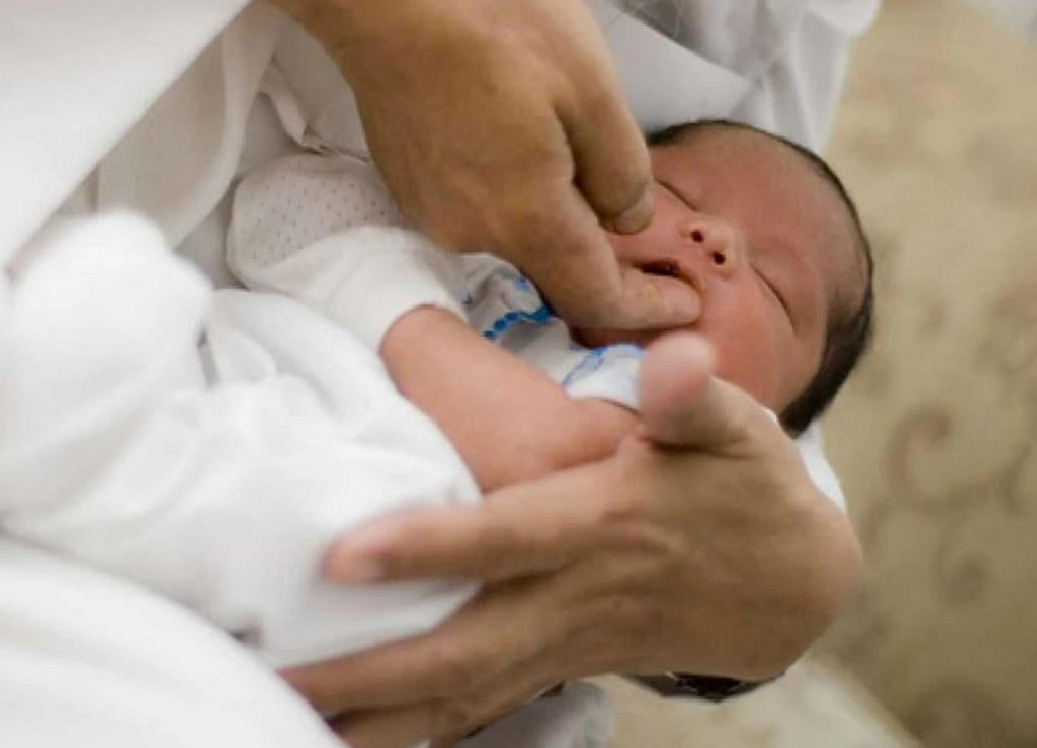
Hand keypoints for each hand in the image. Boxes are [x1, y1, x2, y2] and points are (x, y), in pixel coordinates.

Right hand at [261, 0, 699, 328]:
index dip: (645, 309)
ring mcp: (430, 207)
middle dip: (605, 256)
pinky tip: (524, 139)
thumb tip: (627, 223)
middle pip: (552, 265)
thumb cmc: (494, 18)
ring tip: (581, 156)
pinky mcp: (406, 177)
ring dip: (556, 211)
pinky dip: (515, 190)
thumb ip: (620, 170)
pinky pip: (478, 202)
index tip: (687, 303)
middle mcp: (471, 231)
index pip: (594, 297)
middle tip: (648, 225)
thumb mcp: (591, 86)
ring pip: (513, 230)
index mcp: (525, 217)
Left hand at [282, 335, 861, 746]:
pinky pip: (478, 708)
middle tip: (277, 677)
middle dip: (368, 670)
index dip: (428, 547)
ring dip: (377, 717)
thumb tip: (673, 356)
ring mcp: (564, 643)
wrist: (788, 587)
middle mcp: (573, 597)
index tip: (343, 555)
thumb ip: (695, 397)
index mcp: (599, 526)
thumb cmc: (745, 491)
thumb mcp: (737, 432)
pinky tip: (353, 735)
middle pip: (461, 648)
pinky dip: (416, 729)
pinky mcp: (560, 664)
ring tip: (286, 717)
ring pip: (462, 694)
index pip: (505, 539)